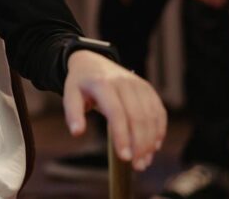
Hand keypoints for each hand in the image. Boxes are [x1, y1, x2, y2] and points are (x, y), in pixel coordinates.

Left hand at [63, 50, 166, 171]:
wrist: (93, 61)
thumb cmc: (81, 83)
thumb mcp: (70, 94)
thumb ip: (73, 113)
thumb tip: (76, 133)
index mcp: (103, 84)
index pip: (117, 113)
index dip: (122, 136)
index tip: (124, 157)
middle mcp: (124, 83)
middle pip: (138, 117)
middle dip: (140, 144)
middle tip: (137, 166)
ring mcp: (139, 85)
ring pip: (151, 116)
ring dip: (151, 141)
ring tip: (144, 161)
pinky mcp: (148, 89)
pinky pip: (159, 111)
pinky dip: (159, 130)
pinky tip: (154, 147)